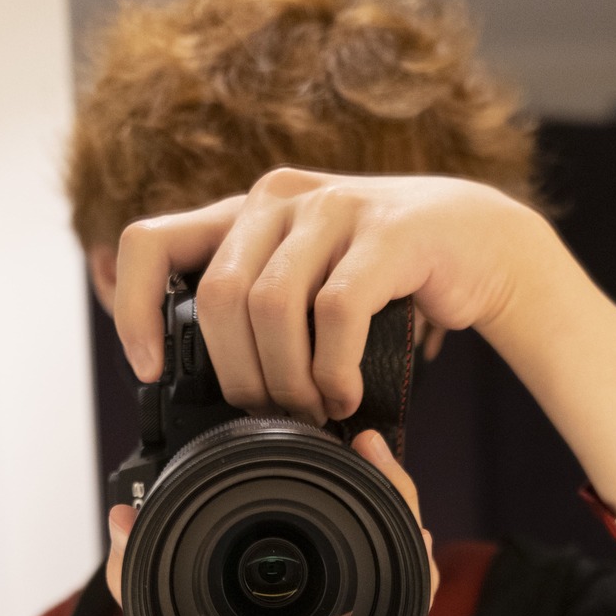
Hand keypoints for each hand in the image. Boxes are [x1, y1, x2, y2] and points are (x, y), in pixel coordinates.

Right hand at [104, 425, 438, 615]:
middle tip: (372, 451)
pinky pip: (398, 598)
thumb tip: (124, 520)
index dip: (393, 500)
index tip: (373, 454)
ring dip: (394, 527)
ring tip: (374, 472)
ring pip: (410, 581)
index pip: (400, 571)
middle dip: (396, 502)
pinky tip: (375, 518)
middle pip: (414, 567)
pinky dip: (387, 555)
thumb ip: (134, 583)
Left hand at [112, 168, 554, 425]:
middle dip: (239, 376)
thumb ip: (253, 311)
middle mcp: (279, 199)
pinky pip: (335, 312)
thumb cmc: (384, 279)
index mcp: (244, 214)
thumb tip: (191, 386)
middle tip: (273, 416)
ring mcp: (334, 207)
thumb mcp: (305, 286)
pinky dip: (333, 370)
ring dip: (287, 380)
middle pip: (216, 298)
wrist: (483, 245)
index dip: (132, 310)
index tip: (150, 371)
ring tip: (315, 411)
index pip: (149, 243)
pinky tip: (347, 396)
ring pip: (271, 307)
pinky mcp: (388, 231)